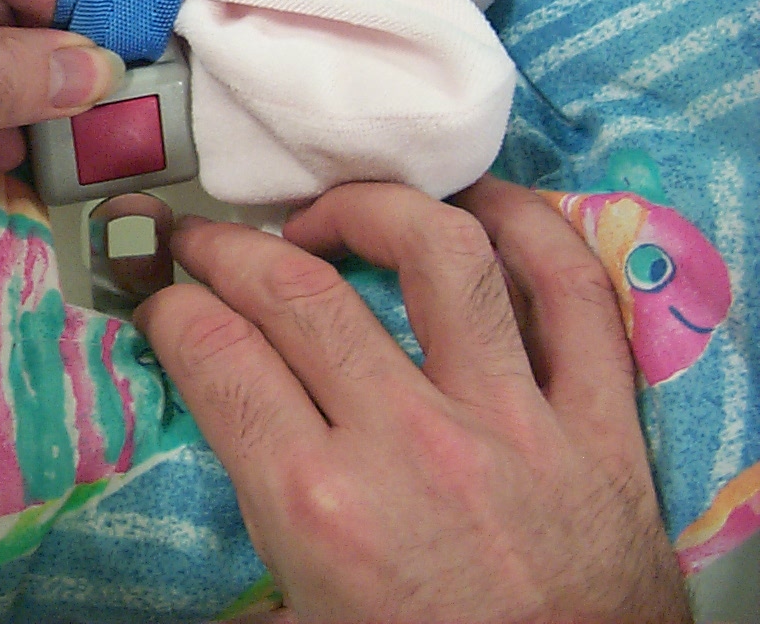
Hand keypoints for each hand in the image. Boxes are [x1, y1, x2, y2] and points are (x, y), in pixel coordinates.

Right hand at [134, 176, 688, 622]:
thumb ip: (238, 553)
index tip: (161, 301)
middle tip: (201, 240)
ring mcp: (513, 422)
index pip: (215, 354)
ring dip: (368, 210)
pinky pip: (574, 294)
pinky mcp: (599, 424)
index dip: (169, 307)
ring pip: (440, 256)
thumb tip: (175, 512)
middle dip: (226, 247)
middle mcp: (410, 445)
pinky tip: (479, 206)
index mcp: (319, 507)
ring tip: (326, 216)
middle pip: (297, 290)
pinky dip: (532, 229)